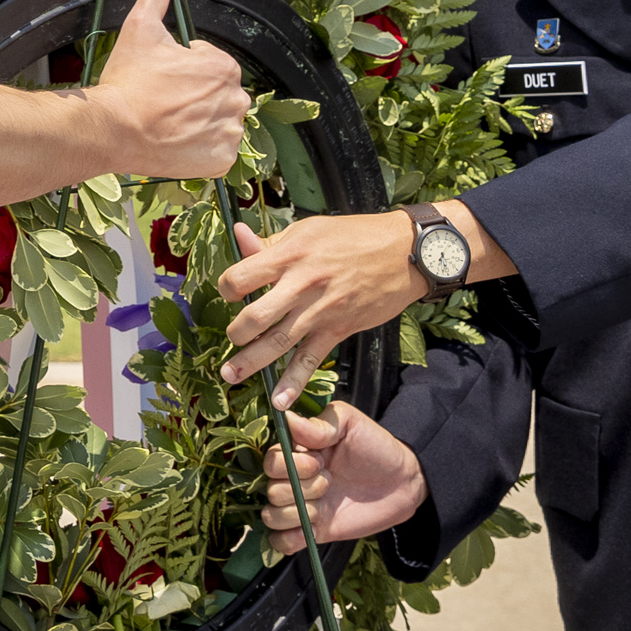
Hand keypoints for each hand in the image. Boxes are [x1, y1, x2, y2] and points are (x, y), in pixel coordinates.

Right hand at [92, 0, 250, 179]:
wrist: (113, 129)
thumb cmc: (128, 81)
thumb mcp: (141, 28)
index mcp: (223, 66)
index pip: (209, 64)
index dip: (183, 69)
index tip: (161, 79)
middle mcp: (236, 99)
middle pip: (217, 93)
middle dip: (194, 96)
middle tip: (162, 101)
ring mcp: (230, 133)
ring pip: (218, 121)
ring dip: (199, 121)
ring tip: (166, 122)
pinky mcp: (221, 160)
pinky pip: (217, 151)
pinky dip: (200, 148)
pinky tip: (175, 142)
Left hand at [223, 206, 484, 407]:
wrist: (404, 253)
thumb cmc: (354, 236)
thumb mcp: (309, 229)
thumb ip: (271, 242)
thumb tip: (238, 234)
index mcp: (288, 255)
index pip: (240, 276)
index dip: (226, 287)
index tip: (229, 292)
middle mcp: (300, 285)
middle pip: (255, 316)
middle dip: (236, 332)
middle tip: (231, 338)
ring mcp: (319, 310)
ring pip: (277, 342)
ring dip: (250, 363)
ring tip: (230, 376)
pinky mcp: (338, 329)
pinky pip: (311, 359)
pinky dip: (294, 382)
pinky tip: (280, 401)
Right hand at [252, 404, 426, 556]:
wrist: (402, 482)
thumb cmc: (375, 447)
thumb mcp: (350, 424)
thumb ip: (320, 424)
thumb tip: (287, 418)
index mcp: (296, 452)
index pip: (270, 461)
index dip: (290, 465)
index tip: (319, 462)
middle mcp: (293, 479)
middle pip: (270, 491)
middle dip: (302, 489)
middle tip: (329, 481)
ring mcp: (300, 506)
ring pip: (271, 516)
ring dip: (298, 513)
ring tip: (324, 506)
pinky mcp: (311, 531)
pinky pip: (280, 542)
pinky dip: (290, 539)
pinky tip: (311, 530)